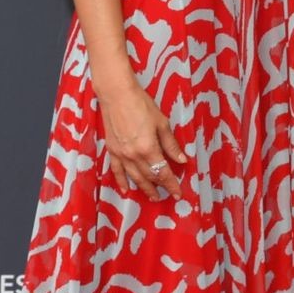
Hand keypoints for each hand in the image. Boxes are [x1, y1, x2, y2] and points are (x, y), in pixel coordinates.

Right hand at [98, 81, 187, 197]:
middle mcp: (133, 155)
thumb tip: (182, 160)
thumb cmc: (141, 105)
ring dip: (144, 188)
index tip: (178, 193)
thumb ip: (171, 145)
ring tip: (152, 197)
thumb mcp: (162, 123)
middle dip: (160, 188)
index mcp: (148, 148)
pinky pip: (117, 171)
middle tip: (168, 196)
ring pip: (134, 177)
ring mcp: (121, 154)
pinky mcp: (112, 150)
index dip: (171, 184)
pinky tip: (126, 189)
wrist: (116, 95)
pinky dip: (121, 181)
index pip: (163, 172)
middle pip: (149, 177)